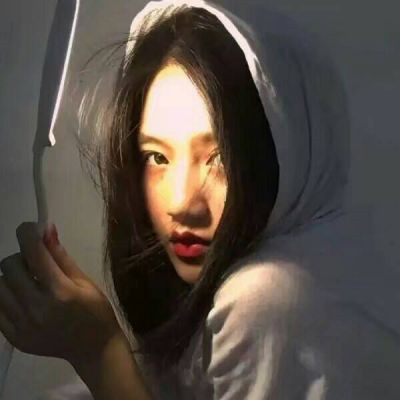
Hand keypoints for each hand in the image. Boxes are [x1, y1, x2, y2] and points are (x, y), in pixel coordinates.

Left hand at [0, 222, 120, 365]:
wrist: (94, 349)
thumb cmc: (96, 310)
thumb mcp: (85, 280)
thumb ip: (61, 256)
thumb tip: (45, 229)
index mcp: (60, 291)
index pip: (33, 252)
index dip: (27, 233)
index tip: (30, 229)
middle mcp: (37, 307)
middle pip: (9, 266)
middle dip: (21, 256)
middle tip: (35, 263)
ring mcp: (22, 325)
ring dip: (11, 277)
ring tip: (27, 282)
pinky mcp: (14, 337)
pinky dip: (6, 297)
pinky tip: (22, 297)